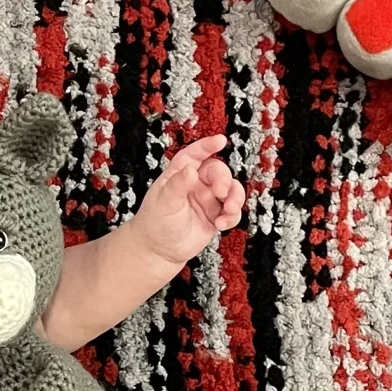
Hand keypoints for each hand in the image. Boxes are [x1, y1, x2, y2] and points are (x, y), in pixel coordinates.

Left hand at [127, 134, 244, 265]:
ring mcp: (208, 200)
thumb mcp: (164, 202)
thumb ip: (178, 185)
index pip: (194, 155)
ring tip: (228, 211)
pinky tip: (221, 225)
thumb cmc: (156, 222)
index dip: (207, 146)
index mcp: (179, 174)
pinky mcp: (216, 216)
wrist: (159, 250)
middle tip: (220, 192)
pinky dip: (232, 216)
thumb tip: (192, 169)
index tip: (220, 140)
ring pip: (231, 190)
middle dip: (224, 180)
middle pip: (218, 172)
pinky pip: (232, 212)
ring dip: (235, 198)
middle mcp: (196, 184)